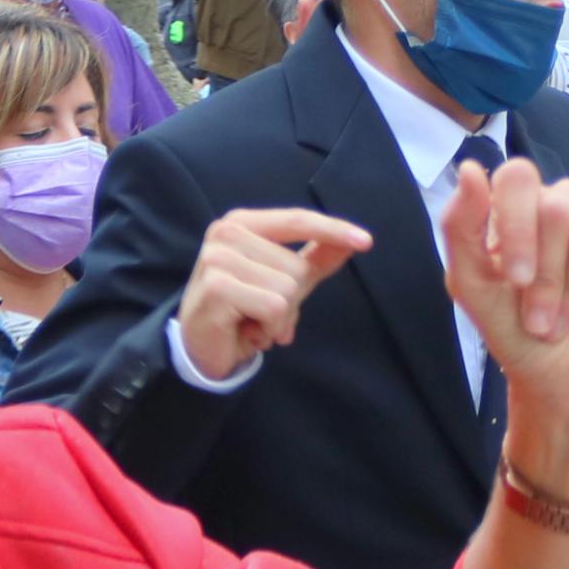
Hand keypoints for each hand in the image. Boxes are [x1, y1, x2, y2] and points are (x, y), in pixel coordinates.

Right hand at [175, 206, 371, 380]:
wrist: (202, 348)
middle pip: (296, 265)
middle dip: (291, 299)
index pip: (297, 220)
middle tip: (263, 313)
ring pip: (287, 288)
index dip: (332, 230)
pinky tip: (247, 332)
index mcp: (243, 223)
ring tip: (254, 322)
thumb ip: (316, 259)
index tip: (366, 241)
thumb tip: (355, 241)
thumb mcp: (285, 280)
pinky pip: (274, 308)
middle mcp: (227, 233)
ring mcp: (218, 258)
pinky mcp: (216, 287)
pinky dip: (269, 329)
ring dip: (279, 318)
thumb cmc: (244, 310)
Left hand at [445, 158, 568, 492]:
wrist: (564, 382)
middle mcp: (565, 204)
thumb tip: (468, 168)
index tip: (516, 280)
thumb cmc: (517, 333)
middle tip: (543, 315)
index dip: (518, 226)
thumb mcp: (473, 286)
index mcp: (520, 206)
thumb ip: (460, 227)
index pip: (518, 176)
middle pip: (559, 205)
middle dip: (549, 275)